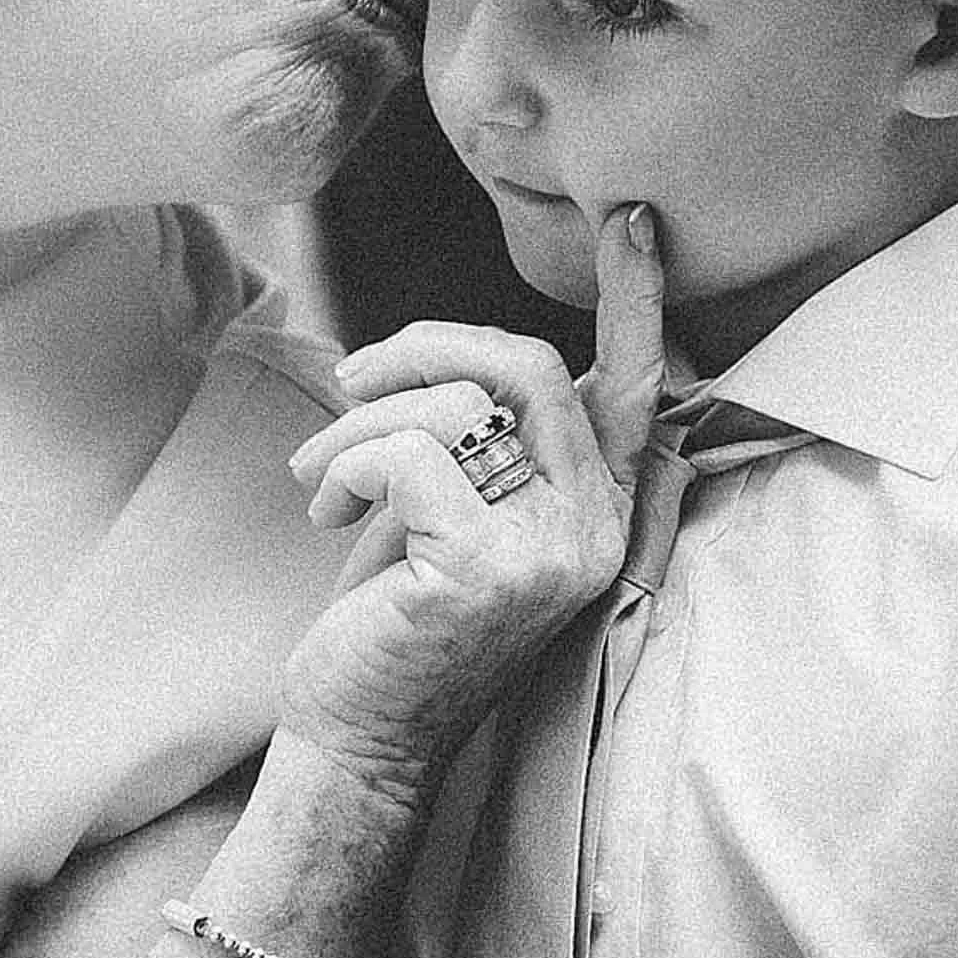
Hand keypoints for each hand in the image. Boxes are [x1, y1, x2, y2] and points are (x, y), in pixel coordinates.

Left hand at [272, 204, 666, 810]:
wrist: (359, 736)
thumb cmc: (394, 614)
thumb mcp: (451, 512)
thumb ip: (485, 441)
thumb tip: (458, 355)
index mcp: (599, 508)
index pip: (633, 391)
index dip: (636, 301)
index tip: (633, 220)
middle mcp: (596, 528)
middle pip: (527, 366)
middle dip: (423, 347)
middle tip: (352, 375)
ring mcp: (551, 552)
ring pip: (455, 404)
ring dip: (360, 421)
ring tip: (322, 474)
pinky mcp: (487, 568)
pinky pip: (408, 454)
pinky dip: (346, 464)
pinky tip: (328, 511)